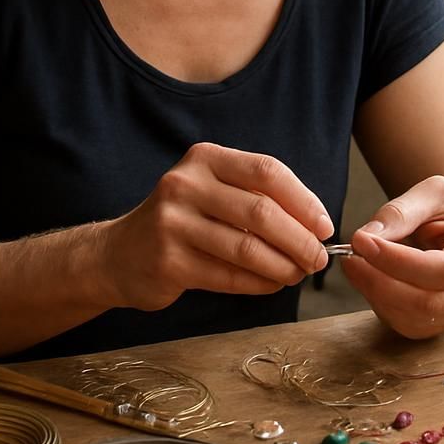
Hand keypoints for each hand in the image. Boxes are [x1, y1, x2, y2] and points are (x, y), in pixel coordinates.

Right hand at [95, 142, 332, 311]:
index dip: (303, 200)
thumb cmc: (183, 221)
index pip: (267, 172)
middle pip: (261, 212)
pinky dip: (259, 283)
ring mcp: (173, 222)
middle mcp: (186, 184)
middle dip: (299, 239)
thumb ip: (255, 196)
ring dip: (283, 266)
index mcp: (205, 159)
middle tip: (318, 259)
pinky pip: (229, 275)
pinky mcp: (168, 261)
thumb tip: (314, 224)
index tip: (324, 226)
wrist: (120, 254)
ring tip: (297, 274)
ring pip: (248, 248)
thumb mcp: (213, 191)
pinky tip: (271, 284)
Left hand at [342, 175, 443, 338]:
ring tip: (356, 265)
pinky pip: (410, 326)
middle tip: (350, 256)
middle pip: (429, 303)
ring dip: (377, 296)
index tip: (362, 242)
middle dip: (380, 282)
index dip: (397, 261)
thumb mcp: (436, 193)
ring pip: (416, 320)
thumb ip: (402, 212)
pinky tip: (371, 281)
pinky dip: (382, 306)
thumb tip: (366, 237)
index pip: (443, 269)